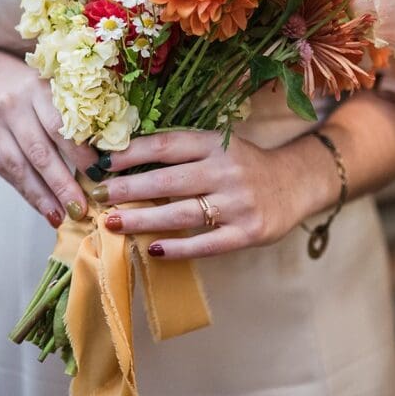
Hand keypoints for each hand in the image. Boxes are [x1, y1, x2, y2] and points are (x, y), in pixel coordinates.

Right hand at [0, 58, 97, 227]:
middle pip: (39, 151)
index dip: (79, 154)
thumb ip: (75, 119)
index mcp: (38, 88)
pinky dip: (26, 191)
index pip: (60, 126)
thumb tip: (105, 163)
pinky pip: (4, 172)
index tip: (99, 176)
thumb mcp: (56, 91)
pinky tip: (43, 206)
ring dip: (41, 196)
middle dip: (61, 184)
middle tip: (80, 209)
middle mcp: (11, 104)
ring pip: (18, 166)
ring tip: (60, 216)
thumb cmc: (36, 93)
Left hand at [93, 130, 334, 258]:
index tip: (102, 163)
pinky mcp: (248, 232)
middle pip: (168, 181)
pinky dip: (179, 248)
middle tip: (98, 196)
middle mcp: (226, 171)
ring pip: (182, 214)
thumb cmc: (244, 165)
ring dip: (142, 220)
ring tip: (112, 223)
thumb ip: (182, 152)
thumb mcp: (218, 147)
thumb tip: (124, 158)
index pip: (167, 146)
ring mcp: (238, 203)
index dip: (132, 154)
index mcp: (216, 144)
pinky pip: (207, 244)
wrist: (296, 183)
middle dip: (128, 189)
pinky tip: (154, 251)